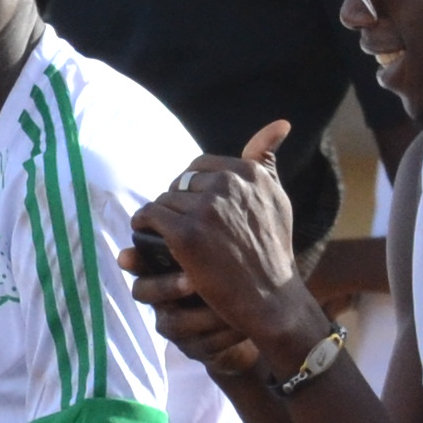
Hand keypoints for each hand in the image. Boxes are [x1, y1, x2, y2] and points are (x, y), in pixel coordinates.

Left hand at [132, 129, 325, 381]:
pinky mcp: (186, 234)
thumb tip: (280, 122)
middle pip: (181, 182)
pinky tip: (143, 233)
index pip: (201, 165)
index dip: (192, 187)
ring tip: (162, 233)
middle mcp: (229, 185)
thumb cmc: (273, 251)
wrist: (272, 300)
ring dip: (160, 215)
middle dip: (176, 201)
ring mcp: (207, 209)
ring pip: (164, 199)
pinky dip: (142, 224)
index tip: (193, 209)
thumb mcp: (278, 199)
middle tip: (177, 224)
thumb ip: (267, 161)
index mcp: (250, 173)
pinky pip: (149, 216)